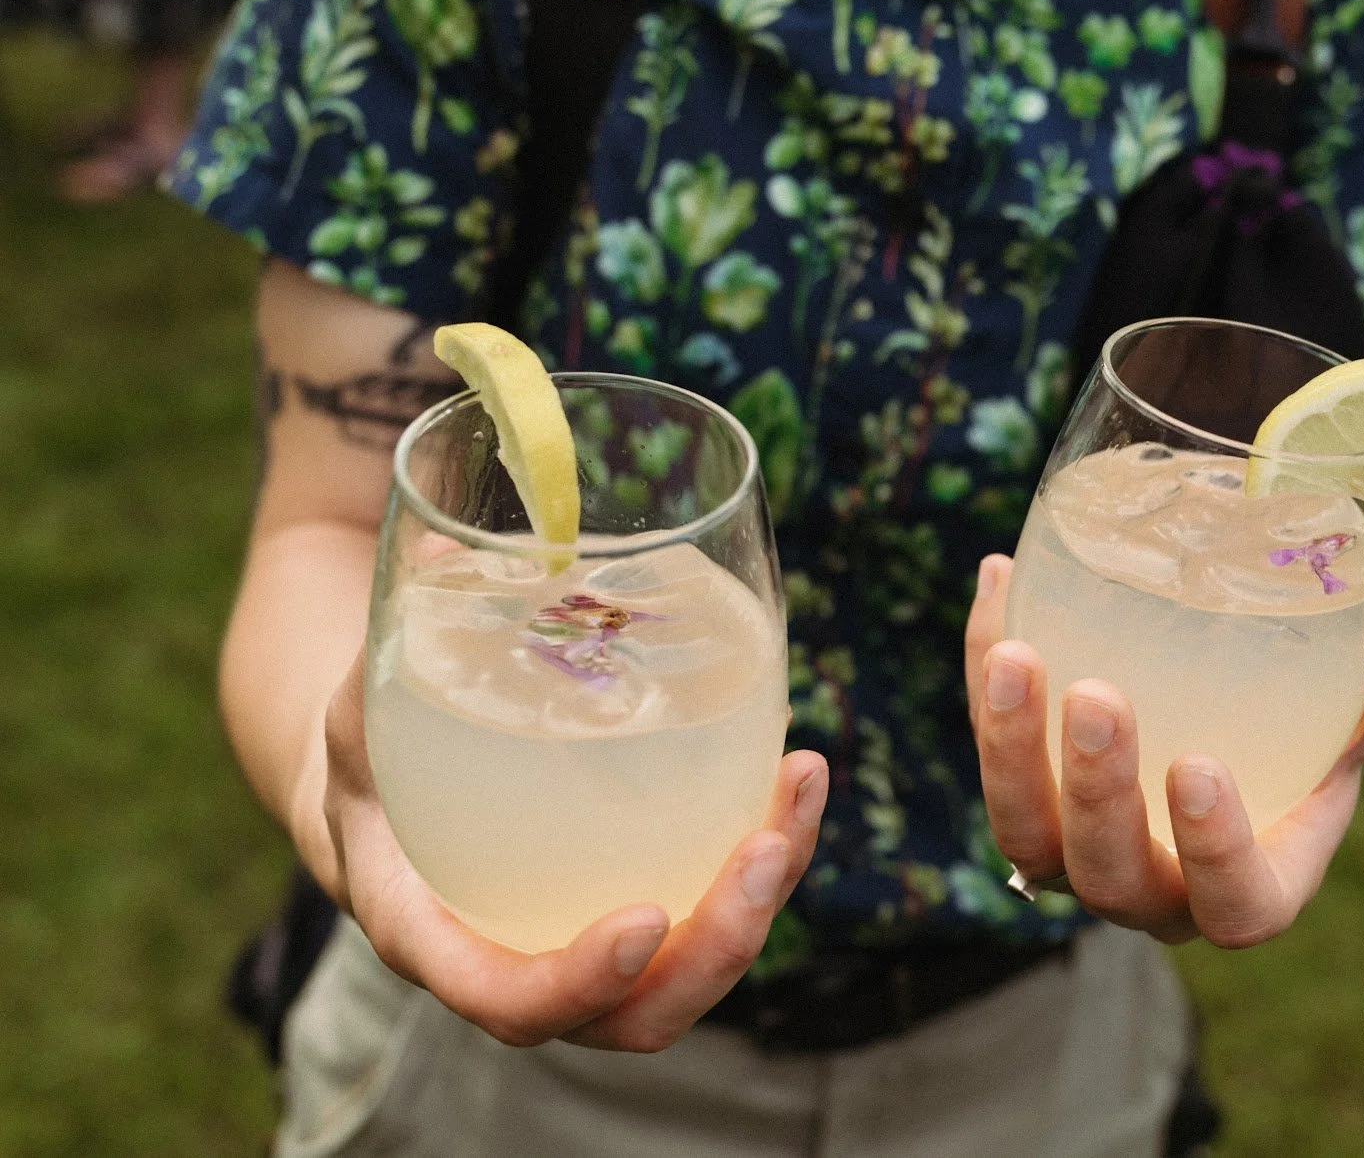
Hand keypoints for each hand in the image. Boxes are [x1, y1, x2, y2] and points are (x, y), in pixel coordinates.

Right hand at [301, 655, 826, 1050]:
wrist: (386, 790)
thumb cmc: (370, 749)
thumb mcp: (364, 700)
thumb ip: (396, 646)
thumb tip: (443, 548)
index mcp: (434, 930)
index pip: (506, 996)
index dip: (576, 982)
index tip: (643, 922)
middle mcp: (520, 959)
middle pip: (633, 1014)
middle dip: (715, 949)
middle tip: (765, 850)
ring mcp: (587, 945)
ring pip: (691, 970)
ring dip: (760, 900)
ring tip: (801, 789)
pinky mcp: (640, 903)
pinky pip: (712, 908)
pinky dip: (765, 853)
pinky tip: (798, 769)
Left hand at [963, 554, 1363, 946]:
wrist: (1217, 721)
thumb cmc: (1298, 739)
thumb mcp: (1351, 718)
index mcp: (1248, 889)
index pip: (1232, 906)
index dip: (1212, 854)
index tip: (1199, 767)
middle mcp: (1151, 892)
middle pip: (1109, 874)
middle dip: (1098, 792)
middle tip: (1097, 694)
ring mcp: (1073, 857)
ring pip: (1024, 833)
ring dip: (1011, 746)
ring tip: (1020, 652)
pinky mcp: (1020, 797)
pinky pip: (990, 746)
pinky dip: (985, 669)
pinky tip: (999, 580)